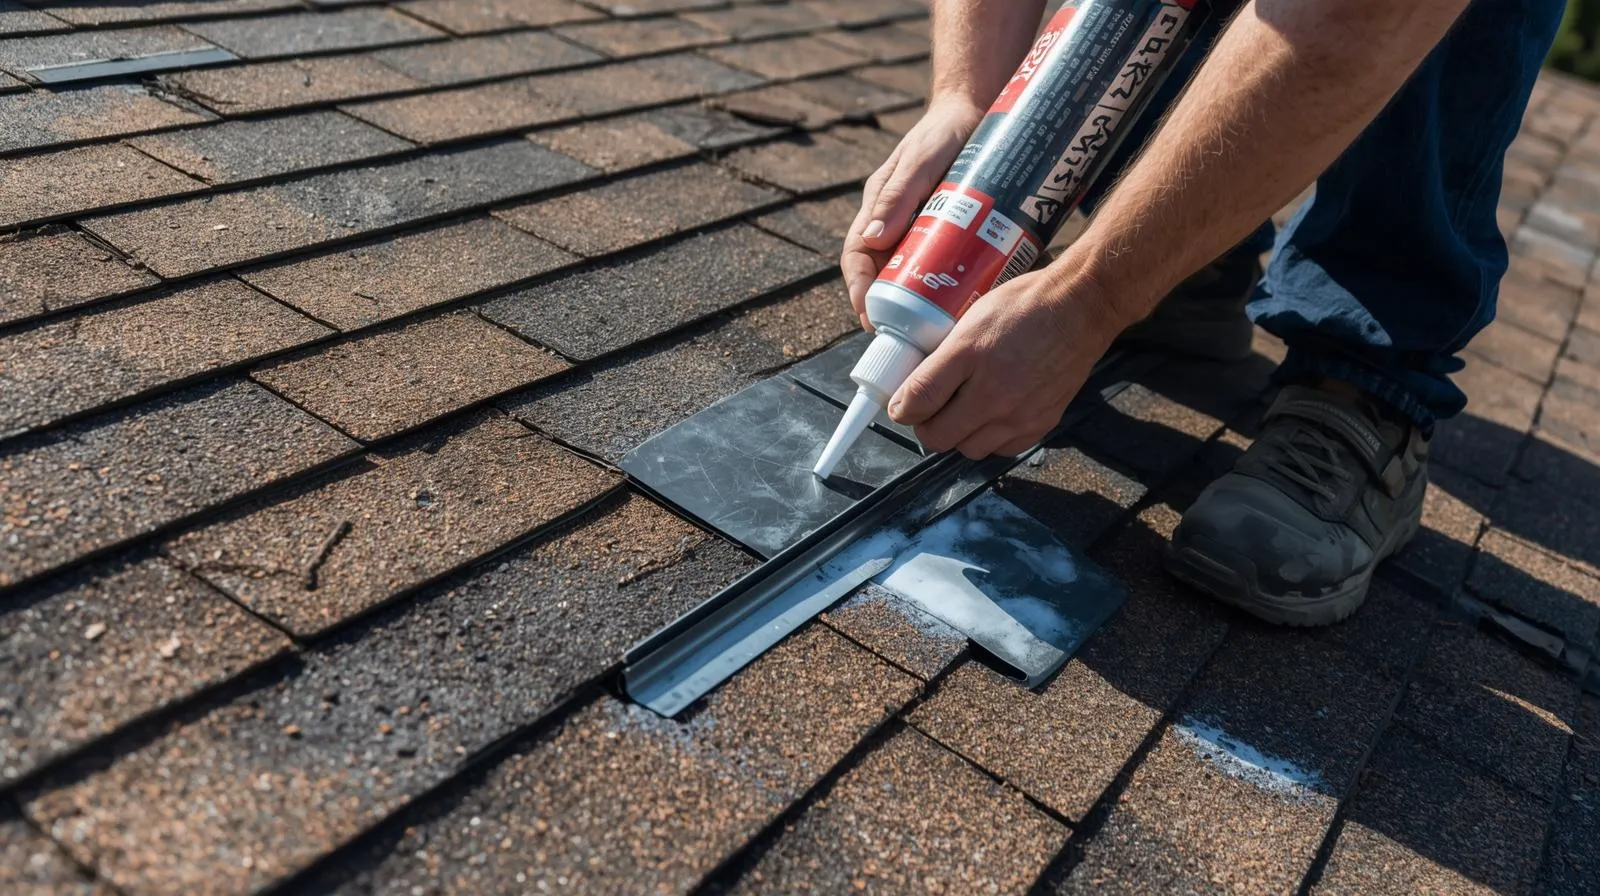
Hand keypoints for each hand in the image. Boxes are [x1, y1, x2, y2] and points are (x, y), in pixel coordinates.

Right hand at [841, 96, 985, 329]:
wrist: (978, 110)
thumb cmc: (944, 130)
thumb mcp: (920, 159)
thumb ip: (898, 194)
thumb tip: (872, 238)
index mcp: (878, 209)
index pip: (857, 257)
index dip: (859, 290)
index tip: (869, 317)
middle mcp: (896, 224)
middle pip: (884, 275)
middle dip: (892, 307)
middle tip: (908, 336)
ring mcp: (923, 230)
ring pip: (913, 276)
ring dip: (921, 303)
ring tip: (936, 329)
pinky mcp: (951, 233)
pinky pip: (944, 267)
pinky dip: (950, 288)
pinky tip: (965, 304)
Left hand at [887, 268, 1125, 458]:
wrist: (1080, 309)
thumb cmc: (1026, 304)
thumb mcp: (973, 316)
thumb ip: (943, 353)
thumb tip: (914, 382)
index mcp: (969, 354)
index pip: (918, 398)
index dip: (901, 407)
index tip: (900, 405)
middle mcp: (993, 391)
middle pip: (938, 436)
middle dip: (925, 426)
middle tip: (927, 411)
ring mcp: (1019, 413)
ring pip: (968, 449)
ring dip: (957, 436)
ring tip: (960, 413)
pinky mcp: (1040, 424)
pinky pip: (1001, 450)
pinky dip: (989, 440)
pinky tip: (990, 418)